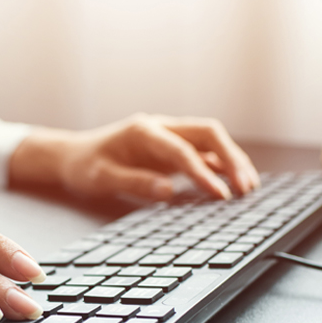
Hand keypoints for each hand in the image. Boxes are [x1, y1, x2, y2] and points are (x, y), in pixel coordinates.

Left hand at [9, 113, 259, 200]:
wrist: (73, 156)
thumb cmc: (84, 167)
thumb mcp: (101, 178)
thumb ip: (134, 183)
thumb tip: (169, 191)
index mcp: (142, 131)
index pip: (181, 150)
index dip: (202, 173)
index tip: (219, 195)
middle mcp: (160, 127)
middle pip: (207, 134)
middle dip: (231, 158)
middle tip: (246, 187)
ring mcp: (168, 136)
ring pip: (210, 140)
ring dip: (231, 160)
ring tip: (249, 187)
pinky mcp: (171, 149)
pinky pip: (203, 153)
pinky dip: (220, 166)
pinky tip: (233, 184)